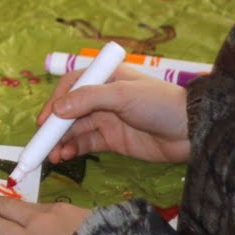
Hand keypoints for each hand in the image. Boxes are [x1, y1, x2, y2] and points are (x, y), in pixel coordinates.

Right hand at [38, 67, 190, 165]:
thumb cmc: (158, 103)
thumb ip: (88, 99)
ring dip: (62, 140)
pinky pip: (87, 144)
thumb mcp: (123, 95)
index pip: (71, 86)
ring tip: (53, 155)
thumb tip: (57, 109)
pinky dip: (73, 149)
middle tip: (42, 143)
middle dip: (54, 126)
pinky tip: (65, 156)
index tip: (43, 120)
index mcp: (104, 78)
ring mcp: (107, 119)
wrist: (192, 131)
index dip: (55, 101)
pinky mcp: (113, 140)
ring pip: (76, 129)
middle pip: (70, 110)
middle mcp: (102, 97)